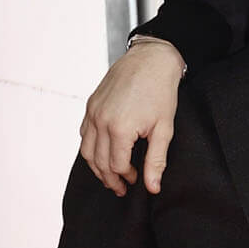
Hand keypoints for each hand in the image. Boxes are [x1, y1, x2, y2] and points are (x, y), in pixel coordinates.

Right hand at [79, 40, 184, 194]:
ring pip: (86, 150)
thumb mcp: (164, 129)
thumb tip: (153, 187)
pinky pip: (84, 133)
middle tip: (120, 188)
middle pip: (98, 162)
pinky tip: (103, 153)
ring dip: (96, 167)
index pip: (116, 165)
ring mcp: (92, 112)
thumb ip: (156, 160)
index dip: (126, 178)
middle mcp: (100, 121)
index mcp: (119, 128)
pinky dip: (90, 148)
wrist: (151, 59)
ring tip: (110, 176)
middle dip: (109, 178)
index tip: (135, 180)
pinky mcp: (90, 104)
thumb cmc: (161, 91)